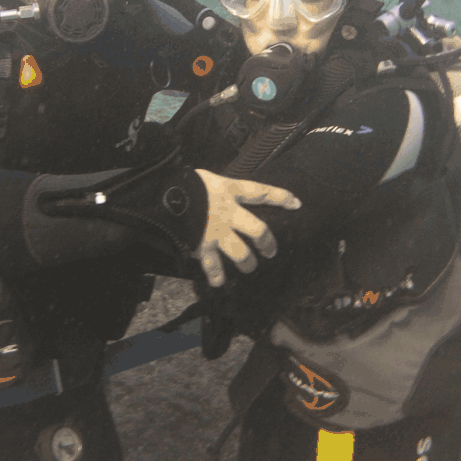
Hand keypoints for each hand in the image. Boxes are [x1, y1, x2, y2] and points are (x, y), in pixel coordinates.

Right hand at [191, 169, 300, 286]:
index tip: (296, 203)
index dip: (280, 197)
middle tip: (270, 251)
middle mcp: (228, 213)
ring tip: (249, 267)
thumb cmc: (183, 182)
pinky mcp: (204, 246)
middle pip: (258, 229)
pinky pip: (213, 265)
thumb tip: (217, 192)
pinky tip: (219, 282)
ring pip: (241, 252)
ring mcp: (217, 231)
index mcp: (229, 191)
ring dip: (247, 262)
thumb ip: (216, 188)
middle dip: (267, 242)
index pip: (261, 193)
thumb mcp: (205, 178)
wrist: (164, 195)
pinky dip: (216, 275)